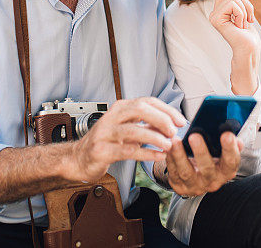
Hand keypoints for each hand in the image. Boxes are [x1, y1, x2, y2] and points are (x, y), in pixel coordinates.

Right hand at [67, 97, 186, 182]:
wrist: (78, 158)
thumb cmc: (106, 142)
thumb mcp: (128, 129)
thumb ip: (147, 125)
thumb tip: (173, 123)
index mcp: (120, 108)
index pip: (147, 101)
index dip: (166, 110)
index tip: (181, 120)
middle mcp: (112, 117)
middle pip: (139, 109)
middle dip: (161, 119)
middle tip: (174, 131)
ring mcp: (105, 133)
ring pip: (132, 130)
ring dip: (154, 137)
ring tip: (168, 145)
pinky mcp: (101, 150)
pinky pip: (126, 151)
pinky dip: (145, 153)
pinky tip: (157, 156)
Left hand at [165, 132, 241, 196]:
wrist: (197, 179)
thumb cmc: (211, 160)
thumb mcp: (222, 154)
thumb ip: (229, 143)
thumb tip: (230, 131)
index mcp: (226, 171)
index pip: (231, 161)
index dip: (230, 148)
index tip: (227, 134)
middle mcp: (213, 180)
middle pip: (208, 168)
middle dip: (201, 151)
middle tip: (194, 136)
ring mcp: (195, 185)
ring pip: (187, 172)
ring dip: (180, 155)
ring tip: (176, 140)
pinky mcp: (180, 186)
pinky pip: (173, 172)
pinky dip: (170, 159)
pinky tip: (168, 147)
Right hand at [209, 0, 259, 56]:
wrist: (249, 49)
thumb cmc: (248, 35)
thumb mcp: (244, 13)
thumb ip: (238, 1)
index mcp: (220, 11)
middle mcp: (214, 13)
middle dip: (246, 3)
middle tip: (249, 19)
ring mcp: (214, 16)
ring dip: (245, 10)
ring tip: (244, 23)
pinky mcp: (216, 19)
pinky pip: (233, 5)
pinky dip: (241, 14)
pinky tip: (240, 26)